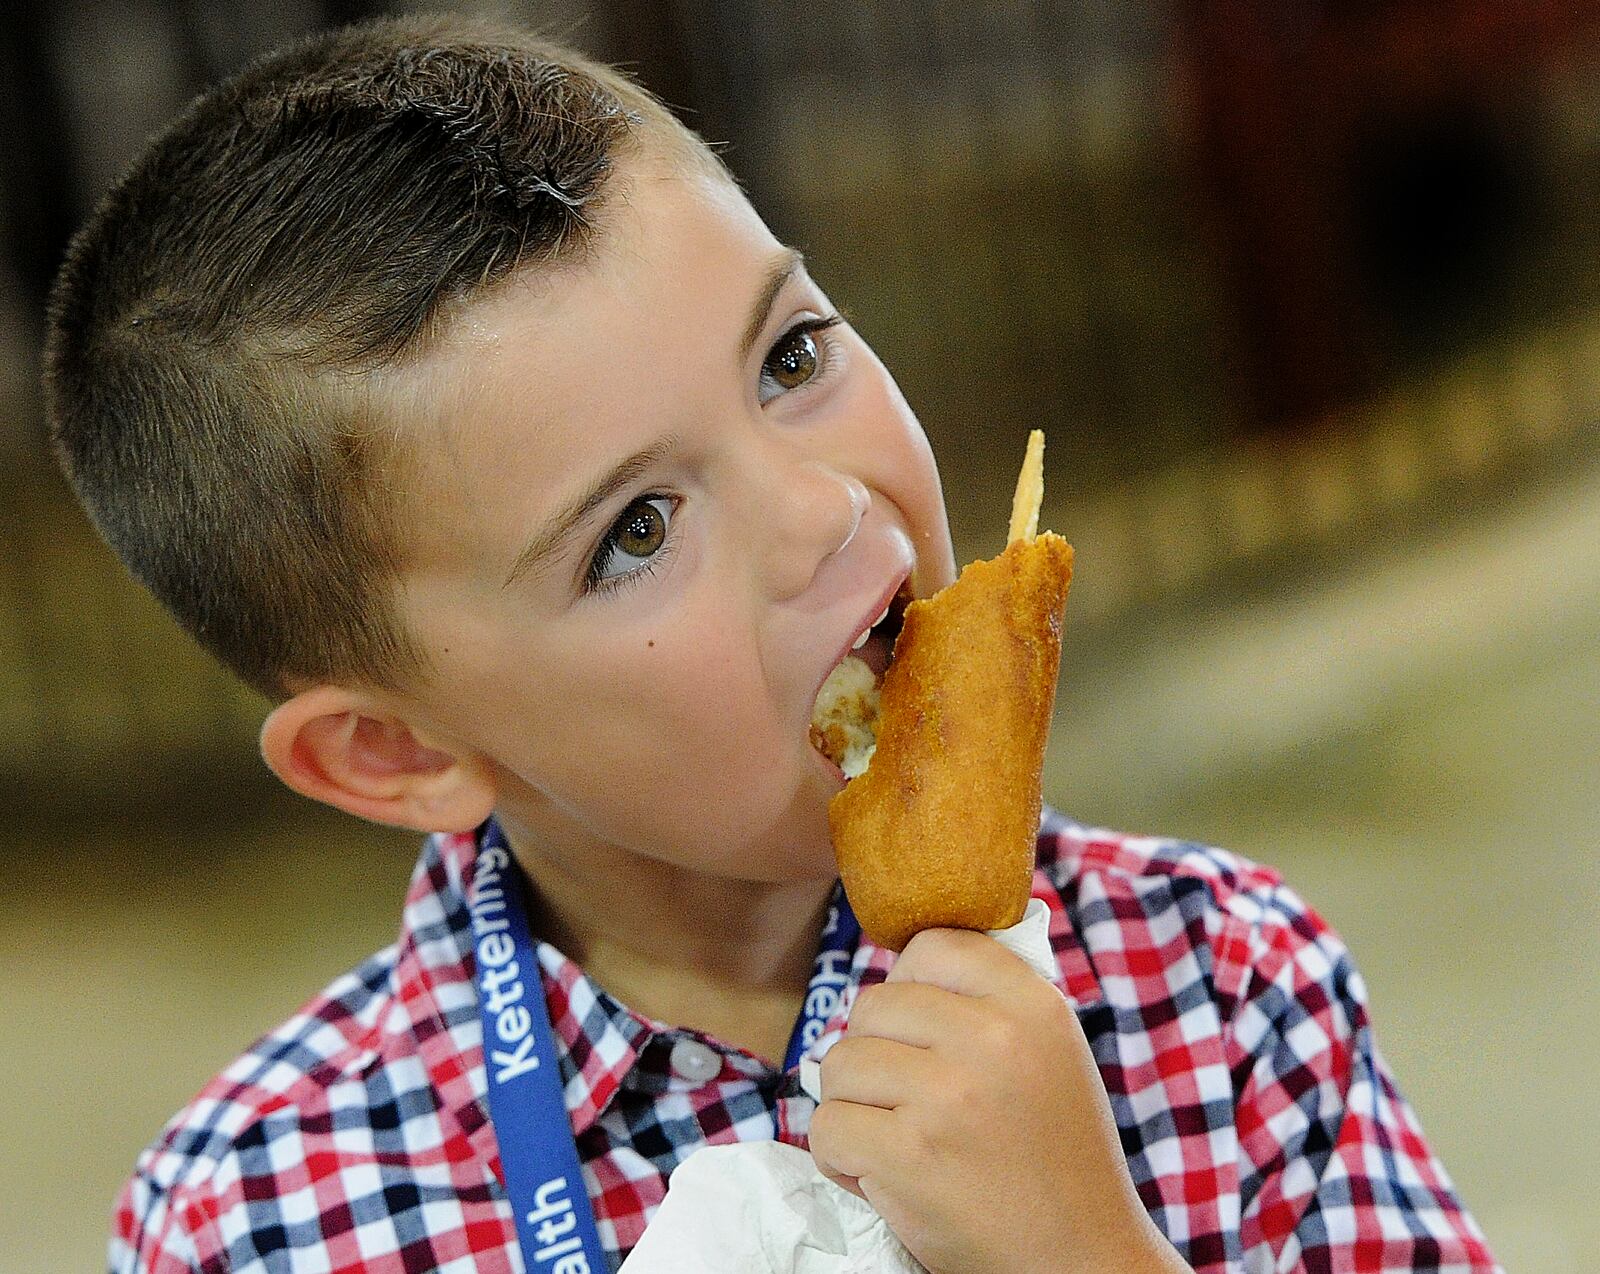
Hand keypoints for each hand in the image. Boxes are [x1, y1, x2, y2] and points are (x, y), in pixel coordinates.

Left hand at [808, 927, 1189, 1273]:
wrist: (1082, 1258)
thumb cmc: (1058, 1153)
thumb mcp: (1052, 1051)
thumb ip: (991, 1000)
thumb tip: (904, 962)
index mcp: (1032, 1004)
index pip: (933, 945)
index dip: (909, 984)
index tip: (921, 1031)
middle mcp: (992, 1039)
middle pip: (872, 1006)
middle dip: (875, 1054)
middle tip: (908, 1101)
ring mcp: (947, 1097)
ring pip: (839, 1064)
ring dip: (853, 1106)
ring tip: (896, 1137)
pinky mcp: (909, 1157)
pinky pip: (828, 1128)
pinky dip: (841, 1158)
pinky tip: (882, 1175)